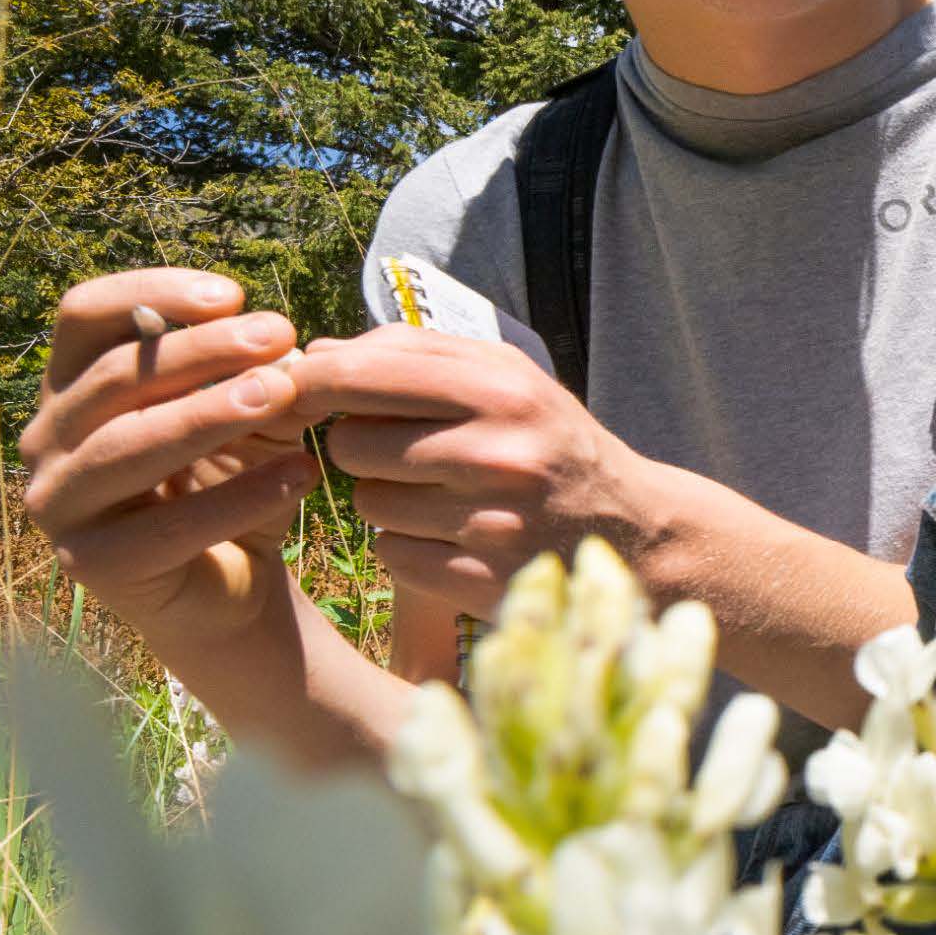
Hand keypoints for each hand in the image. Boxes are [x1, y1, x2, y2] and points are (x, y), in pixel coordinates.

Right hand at [18, 270, 319, 652]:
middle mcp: (47, 438)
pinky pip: (165, 526)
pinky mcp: (90, 564)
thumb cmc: (230, 486)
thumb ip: (262, 378)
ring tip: (284, 393)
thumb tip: (287, 350)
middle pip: (113, 375)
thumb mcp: (254, 420)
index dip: (152, 292)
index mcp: (72, 386)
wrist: (234, 589)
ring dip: (209, 413)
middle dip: (202, 350)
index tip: (235, 294)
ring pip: (128, 445)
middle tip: (279, 335)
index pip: (85, 315)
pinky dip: (238, 497)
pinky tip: (301, 474)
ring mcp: (58, 502)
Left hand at [284, 327, 650, 619]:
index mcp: (501, 389)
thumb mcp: (508, 380)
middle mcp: (497, 453)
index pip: (361, 374)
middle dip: (363, 448)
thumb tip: (316, 354)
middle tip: (408, 452)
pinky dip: (410, 547)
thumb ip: (416, 354)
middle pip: (350, 443)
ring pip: (368, 503)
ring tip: (444, 496)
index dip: (312, 382)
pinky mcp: (481, 580)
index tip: (301, 389)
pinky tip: (455, 538)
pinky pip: (391, 554)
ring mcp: (490, 522)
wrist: (635, 533)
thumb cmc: (551, 444)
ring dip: (389, 500)